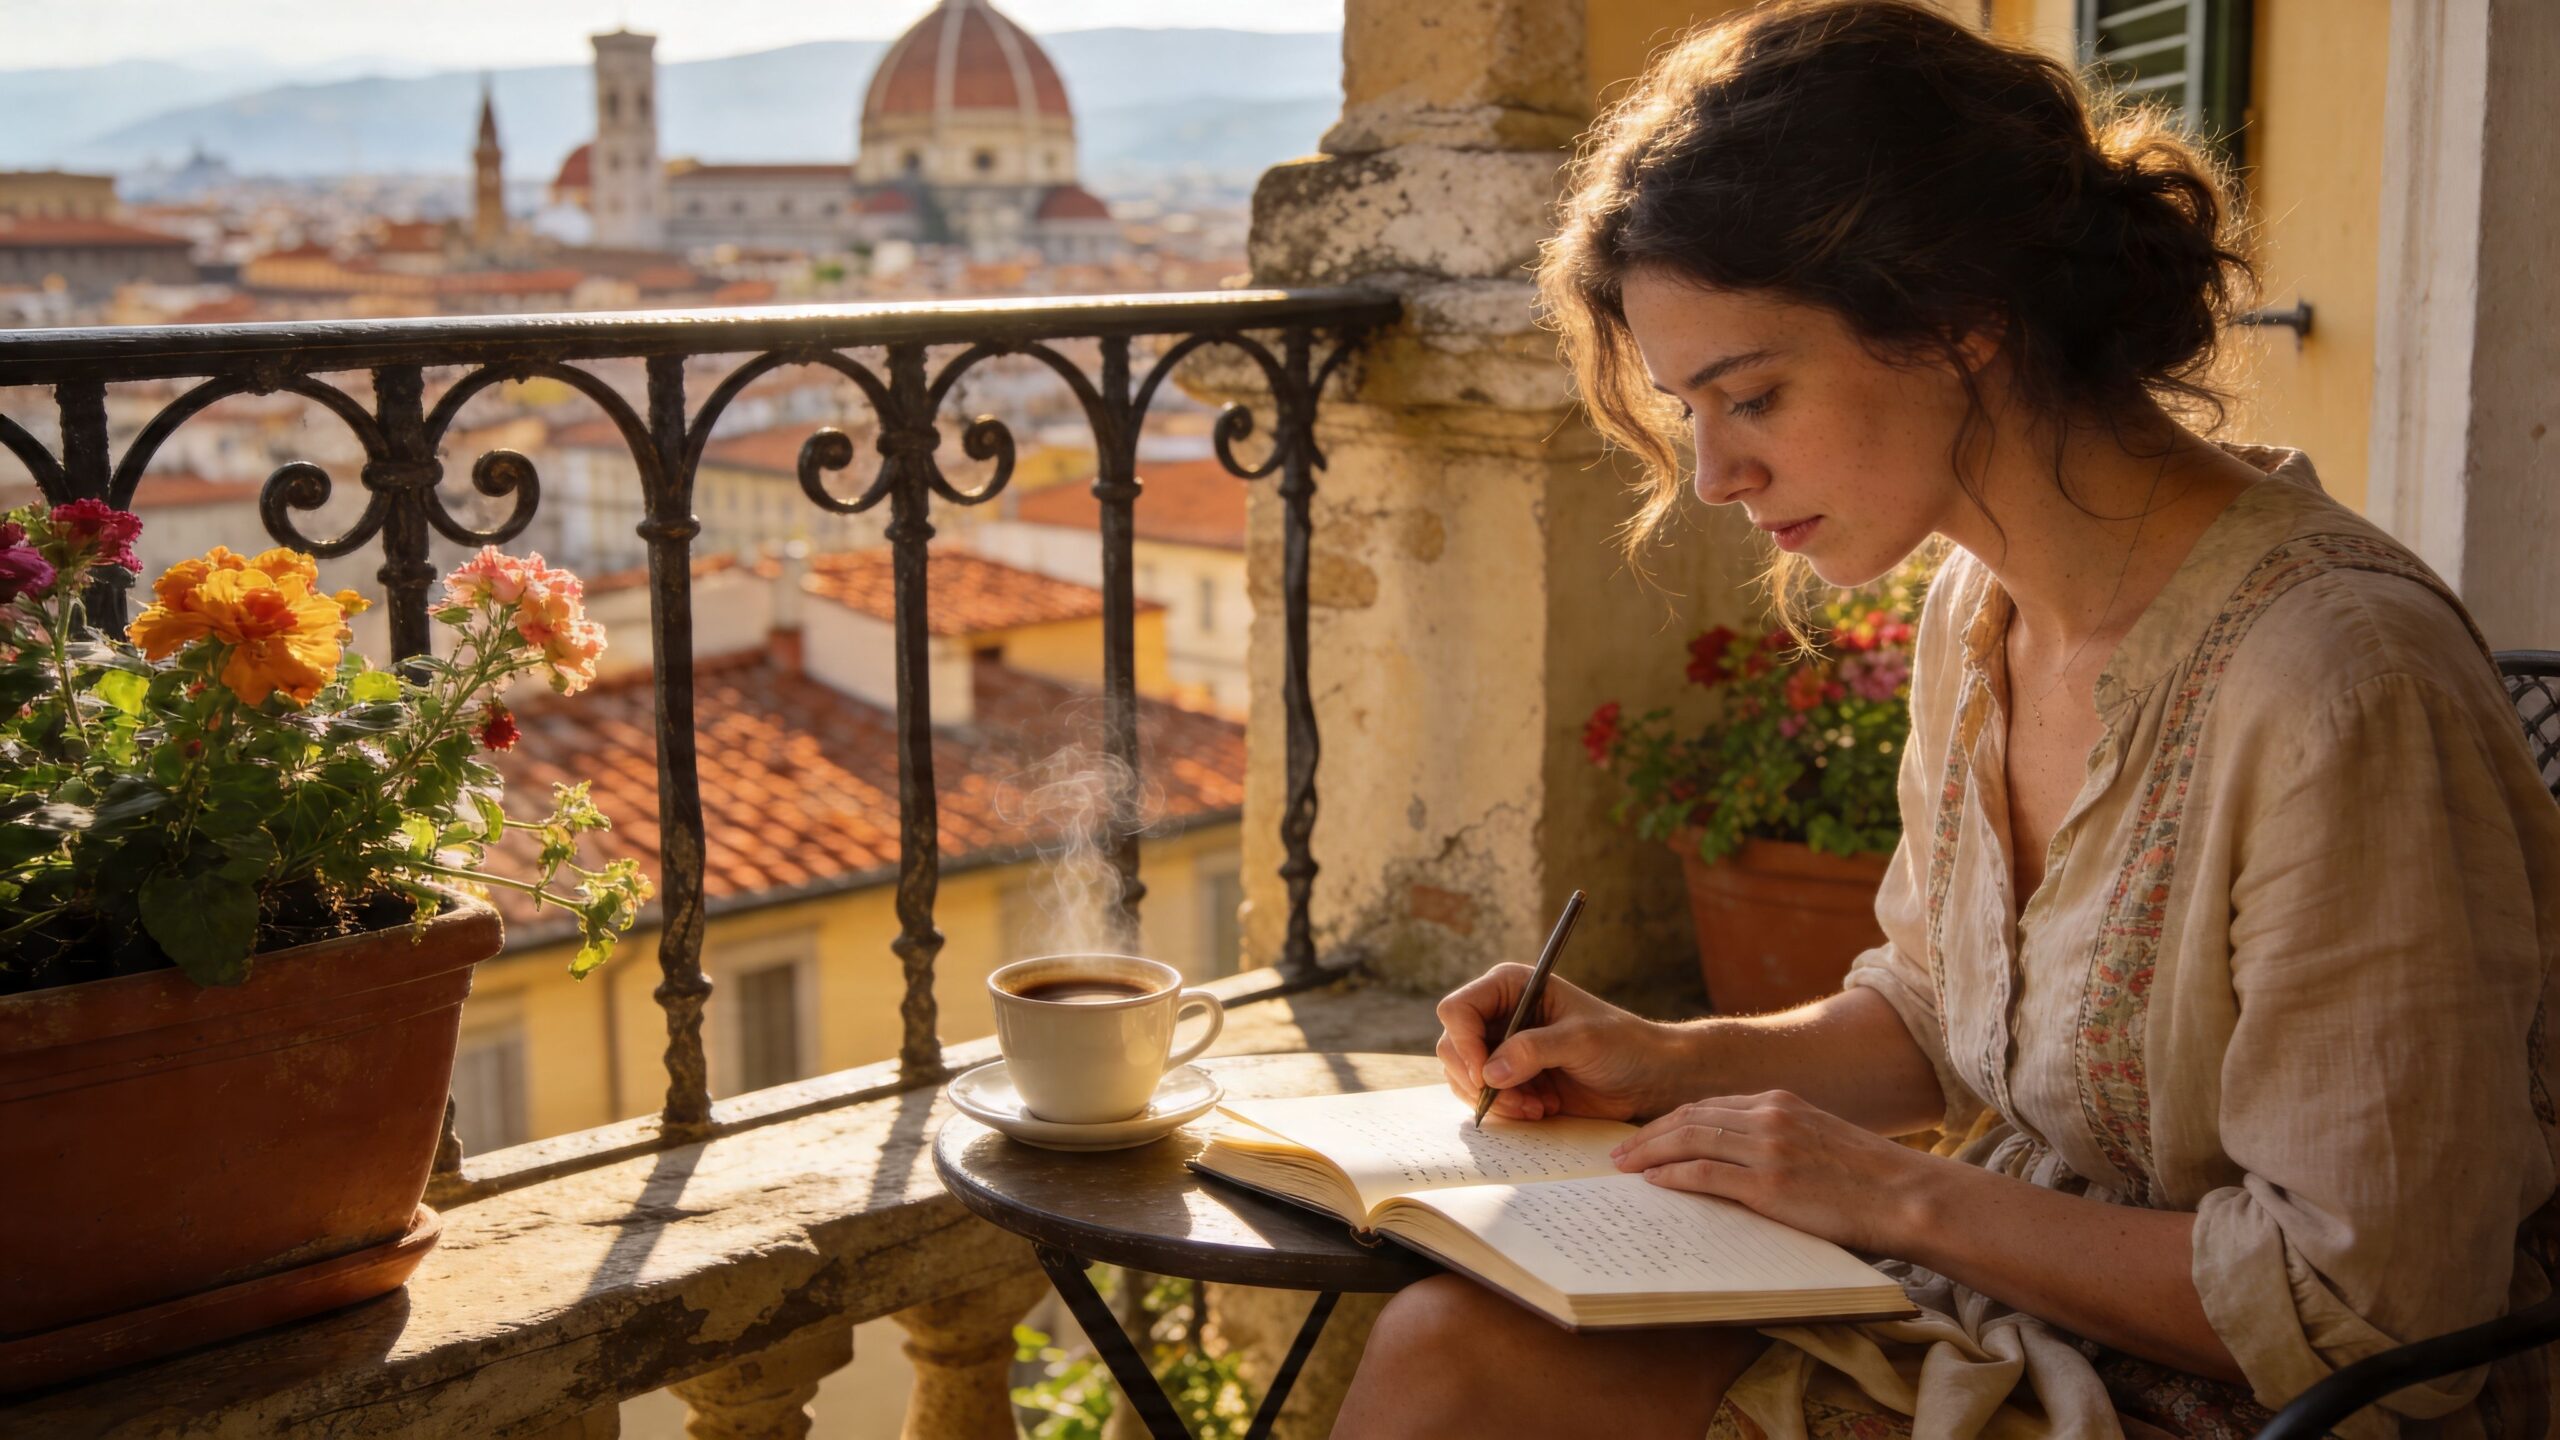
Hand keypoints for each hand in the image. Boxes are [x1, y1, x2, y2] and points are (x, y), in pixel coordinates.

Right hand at [1434, 965, 1675, 1122]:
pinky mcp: (1511, 1080)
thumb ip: (1534, 1050)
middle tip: (1518, 1100)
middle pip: (1452, 1046)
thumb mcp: (1581, 1040)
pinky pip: (1483, 1098)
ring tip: (1538, 1106)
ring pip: (1463, 1077)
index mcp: (1510, 987)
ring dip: (1496, 1100)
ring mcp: (1501, 1049)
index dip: (1463, 1042)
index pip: (1458, 1010)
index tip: (1484, 1075)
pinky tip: (1542, 1108)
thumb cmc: (1622, 1044)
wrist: (1647, 1077)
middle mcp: (1498, 1015)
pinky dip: (1506, 1110)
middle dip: (1479, 1079)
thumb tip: (1489, 1072)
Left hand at [1609, 1089, 1933, 1255]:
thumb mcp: (1820, 1139)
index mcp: (1780, 1103)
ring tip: (1623, 1167)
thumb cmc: (1869, 1179)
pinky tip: (1653, 1183)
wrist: (1908, 1196)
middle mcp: (1770, 1117)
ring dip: (1649, 1153)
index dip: (1670, 1120)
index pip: (1708, 1106)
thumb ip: (1779, 1139)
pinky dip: (1672, 1176)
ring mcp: (1768, 1150)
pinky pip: (1706, 1175)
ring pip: (1690, 1140)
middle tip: (1617, 1152)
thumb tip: (1738, 1160)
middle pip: (1689, 1117)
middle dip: (1648, 1134)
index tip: (1646, 1135)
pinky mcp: (1770, 1186)